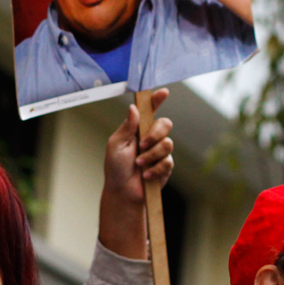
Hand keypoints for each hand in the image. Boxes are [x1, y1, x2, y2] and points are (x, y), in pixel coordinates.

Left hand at [99, 89, 173, 259]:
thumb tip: (133, 108)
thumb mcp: (116, 145)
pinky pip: (168, 162)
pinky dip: (155, 169)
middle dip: (155, 134)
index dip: (157, 100)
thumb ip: (126, 127)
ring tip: (139, 165)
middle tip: (141, 146)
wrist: (123, 192)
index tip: (163, 92)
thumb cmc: (115, 168)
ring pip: (168, 144)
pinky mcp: (166, 166)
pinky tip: (146, 175)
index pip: (150, 111)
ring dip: (151, 155)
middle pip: (165, 124)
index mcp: (137, 129)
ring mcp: (160, 151)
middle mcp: (150, 137)